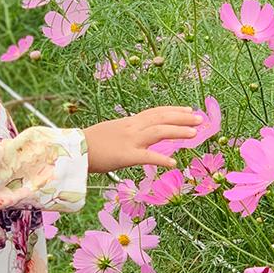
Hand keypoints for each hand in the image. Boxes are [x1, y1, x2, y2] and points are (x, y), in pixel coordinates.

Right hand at [83, 106, 204, 175]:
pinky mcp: (125, 156)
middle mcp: (131, 128)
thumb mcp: (110, 132)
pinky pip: (147, 156)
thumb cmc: (88, 144)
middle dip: (182, 118)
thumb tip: (137, 136)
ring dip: (178, 131)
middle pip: (161, 119)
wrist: (73, 150)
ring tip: (194, 134)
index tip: (188, 109)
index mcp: (128, 122)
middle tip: (200, 119)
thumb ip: (126, 133)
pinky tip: (174, 163)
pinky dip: (162, 159)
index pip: (155, 112)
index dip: (173, 110)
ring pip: (158, 132)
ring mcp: (129, 141)